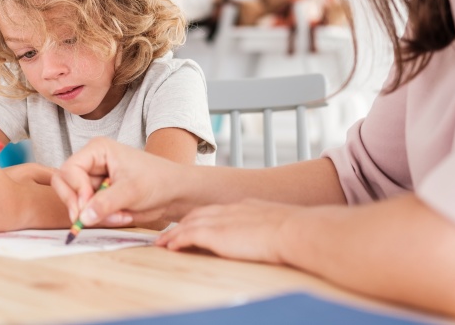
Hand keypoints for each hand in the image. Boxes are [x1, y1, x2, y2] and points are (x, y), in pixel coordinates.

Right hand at [52, 137, 182, 227]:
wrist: (174, 193)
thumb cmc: (158, 181)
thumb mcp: (132, 191)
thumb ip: (105, 203)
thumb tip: (82, 217)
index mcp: (97, 150)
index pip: (68, 169)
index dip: (74, 190)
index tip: (86, 206)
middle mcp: (91, 162)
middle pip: (64, 184)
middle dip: (78, 204)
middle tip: (88, 219)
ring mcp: (94, 180)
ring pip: (75, 201)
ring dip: (93, 214)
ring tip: (119, 215)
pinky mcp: (98, 196)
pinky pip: (87, 211)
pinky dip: (101, 218)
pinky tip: (123, 215)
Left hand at [156, 198, 303, 263]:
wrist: (291, 230)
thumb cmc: (291, 230)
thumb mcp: (276, 222)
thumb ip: (265, 225)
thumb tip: (268, 233)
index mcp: (243, 207)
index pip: (215, 210)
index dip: (201, 217)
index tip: (191, 224)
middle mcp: (229, 210)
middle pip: (198, 214)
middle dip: (182, 223)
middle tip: (170, 232)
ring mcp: (221, 220)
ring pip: (189, 224)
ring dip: (173, 233)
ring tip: (162, 241)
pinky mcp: (216, 234)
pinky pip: (189, 235)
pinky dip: (177, 239)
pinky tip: (170, 246)